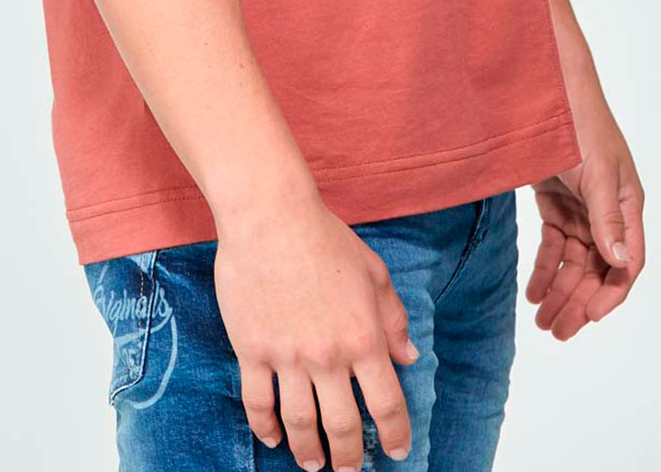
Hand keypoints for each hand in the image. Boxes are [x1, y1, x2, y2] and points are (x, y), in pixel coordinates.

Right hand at [213, 188, 419, 469]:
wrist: (269, 215)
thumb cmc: (324, 237)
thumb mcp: (373, 272)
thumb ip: (393, 318)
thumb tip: (408, 357)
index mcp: (364, 337)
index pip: (387, 403)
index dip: (394, 434)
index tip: (395, 451)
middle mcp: (328, 356)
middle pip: (343, 425)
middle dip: (349, 457)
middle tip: (349, 470)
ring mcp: (288, 356)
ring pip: (300, 423)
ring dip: (308, 451)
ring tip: (313, 464)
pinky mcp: (252, 350)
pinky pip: (258, 402)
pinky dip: (265, 427)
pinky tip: (272, 438)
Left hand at [526, 93, 645, 339]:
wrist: (545, 89)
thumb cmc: (579, 123)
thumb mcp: (595, 171)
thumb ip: (606, 218)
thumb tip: (620, 263)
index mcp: (626, 205)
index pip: (626, 262)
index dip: (610, 293)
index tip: (589, 317)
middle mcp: (607, 211)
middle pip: (598, 269)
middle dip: (578, 302)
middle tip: (556, 332)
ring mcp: (581, 206)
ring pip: (574, 262)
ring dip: (560, 291)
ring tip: (542, 320)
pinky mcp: (556, 200)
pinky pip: (554, 244)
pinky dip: (545, 268)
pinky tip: (533, 291)